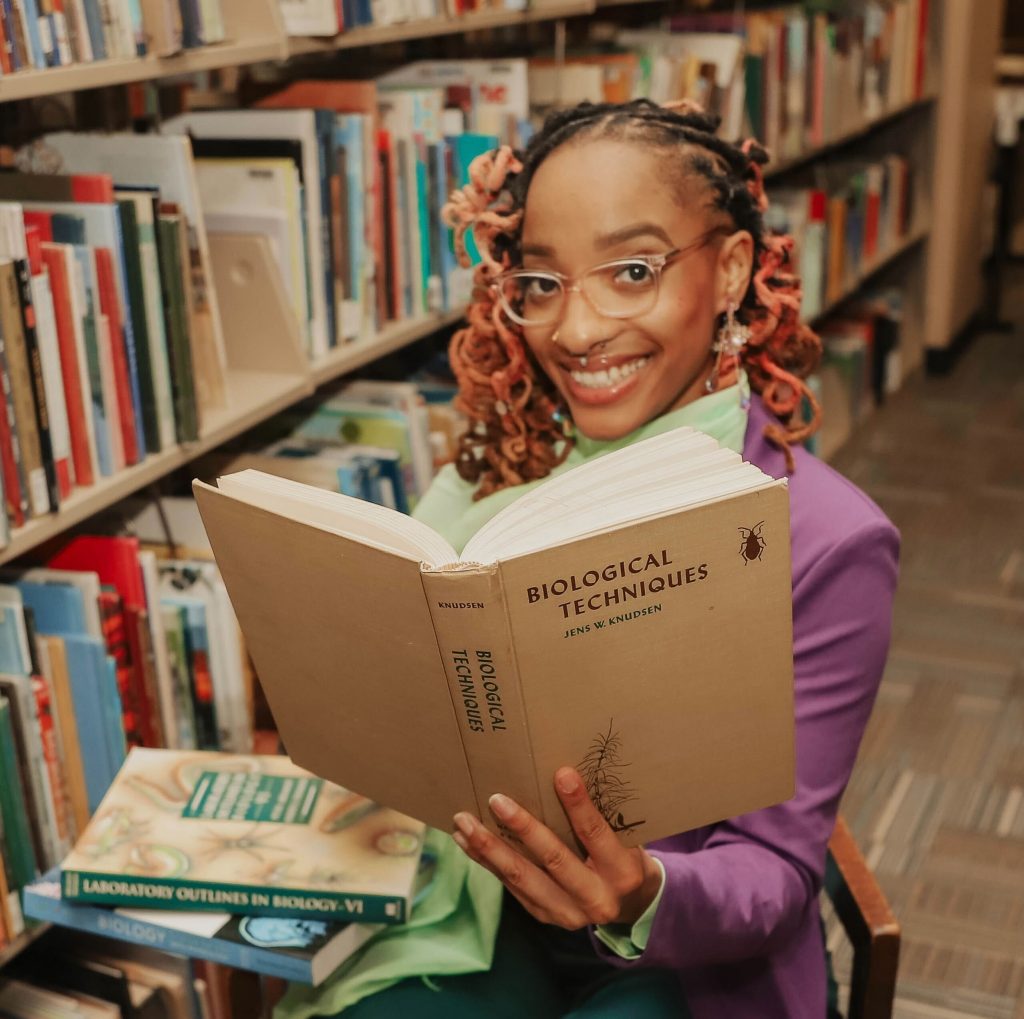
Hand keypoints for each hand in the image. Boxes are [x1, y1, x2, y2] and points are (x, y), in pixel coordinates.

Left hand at [451, 766, 662, 929]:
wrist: (629, 904)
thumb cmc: (623, 854)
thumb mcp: (626, 836)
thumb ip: (601, 814)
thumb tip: (562, 773)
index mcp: (622, 873)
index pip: (596, 835)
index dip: (579, 805)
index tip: (561, 774)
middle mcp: (596, 899)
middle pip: (554, 860)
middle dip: (523, 828)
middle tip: (496, 799)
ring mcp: (567, 913)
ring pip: (522, 877)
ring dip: (490, 848)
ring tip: (464, 821)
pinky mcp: (544, 916)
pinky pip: (510, 885)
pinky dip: (486, 861)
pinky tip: (466, 841)